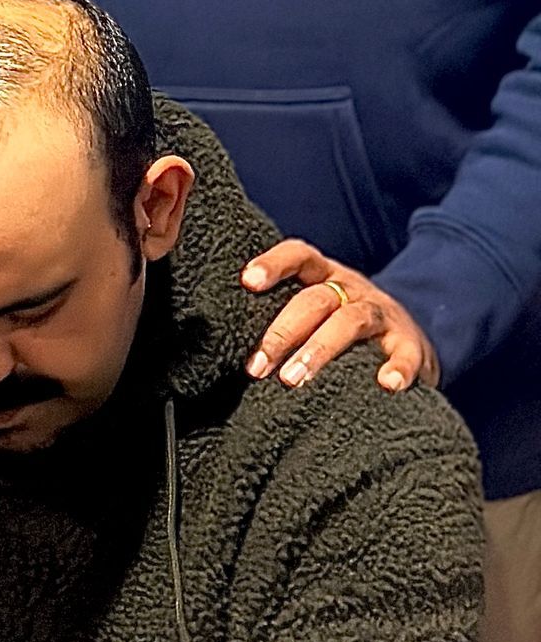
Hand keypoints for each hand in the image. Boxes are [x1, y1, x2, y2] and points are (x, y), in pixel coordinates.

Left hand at [242, 240, 437, 392]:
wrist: (411, 343)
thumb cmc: (341, 329)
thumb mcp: (316, 312)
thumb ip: (282, 317)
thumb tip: (230, 345)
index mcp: (324, 277)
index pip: (299, 257)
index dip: (274, 263)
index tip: (247, 281)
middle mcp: (353, 290)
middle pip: (316, 299)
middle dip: (282, 332)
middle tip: (257, 367)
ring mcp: (384, 315)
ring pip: (351, 321)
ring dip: (319, 350)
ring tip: (292, 379)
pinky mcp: (412, 345)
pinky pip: (406, 354)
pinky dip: (398, 368)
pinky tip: (386, 385)